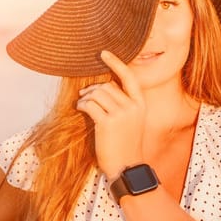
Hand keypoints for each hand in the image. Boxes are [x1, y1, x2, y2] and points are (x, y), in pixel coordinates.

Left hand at [76, 50, 146, 180]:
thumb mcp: (132, 122)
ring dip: (86, 97)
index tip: (104, 53)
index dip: (116, 63)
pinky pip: (89, 104)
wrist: (128, 167)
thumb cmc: (126, 145)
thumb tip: (101, 89)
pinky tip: (79, 109)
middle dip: (92, 89)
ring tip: (82, 105)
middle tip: (84, 96)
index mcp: (141, 104)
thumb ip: (123, 104)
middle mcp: (132, 107)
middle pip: (107, 86)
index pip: (129, 77)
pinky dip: (81, 105)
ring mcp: (121, 114)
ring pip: (97, 93)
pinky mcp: (107, 123)